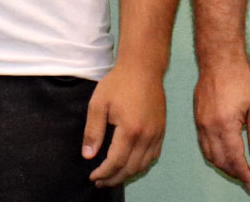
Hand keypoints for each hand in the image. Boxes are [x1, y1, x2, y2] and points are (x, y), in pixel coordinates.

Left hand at [81, 63, 165, 186]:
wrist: (143, 68)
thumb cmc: (118, 83)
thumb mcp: (98, 104)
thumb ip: (93, 131)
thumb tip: (88, 156)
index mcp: (130, 130)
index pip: (116, 162)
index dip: (103, 173)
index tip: (92, 177)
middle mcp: (146, 136)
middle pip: (130, 168)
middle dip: (113, 178)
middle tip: (99, 181)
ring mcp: (156, 134)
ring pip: (142, 165)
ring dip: (127, 174)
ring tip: (112, 176)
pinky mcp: (161, 130)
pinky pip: (153, 156)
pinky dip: (141, 165)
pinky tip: (130, 165)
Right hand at [193, 57, 249, 191]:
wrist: (219, 60)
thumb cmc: (240, 80)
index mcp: (225, 124)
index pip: (234, 159)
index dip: (244, 174)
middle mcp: (209, 127)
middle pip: (220, 161)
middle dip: (235, 173)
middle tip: (249, 178)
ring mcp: (201, 123)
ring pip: (209, 155)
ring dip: (224, 166)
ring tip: (239, 169)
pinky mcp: (197, 119)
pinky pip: (203, 145)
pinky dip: (214, 155)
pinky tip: (225, 154)